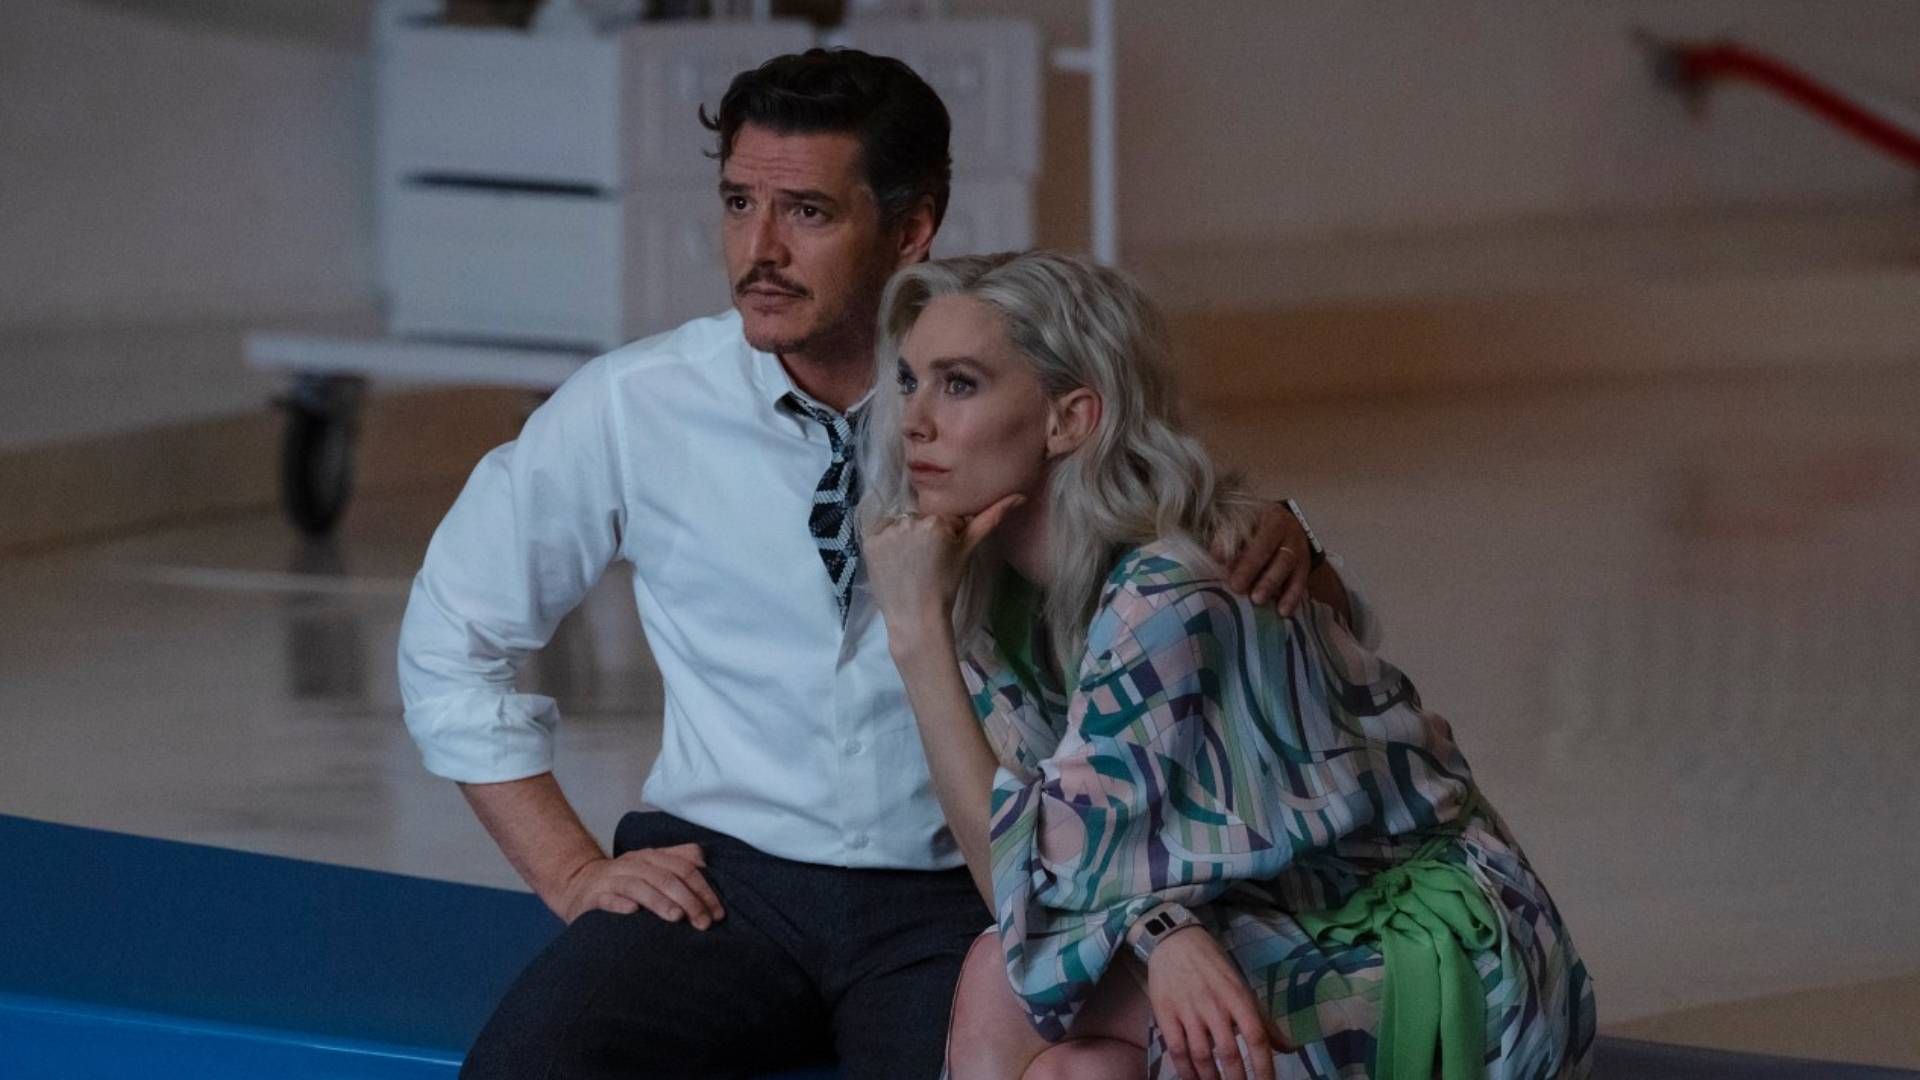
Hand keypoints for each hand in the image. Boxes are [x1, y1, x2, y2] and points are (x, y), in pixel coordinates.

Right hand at [555, 844, 724, 927]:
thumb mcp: (651, 867)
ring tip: (676, 917)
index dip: (703, 890)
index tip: (718, 913)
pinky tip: (632, 912)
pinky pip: (606, 898)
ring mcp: (612, 879)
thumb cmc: (624, 881)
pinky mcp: (593, 896)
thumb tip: (704, 860)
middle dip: (688, 900)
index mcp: (651, 857)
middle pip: (665, 878)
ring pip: (639, 886)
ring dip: (659, 901)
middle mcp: (633, 864)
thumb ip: (678, 861)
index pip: (684, 868)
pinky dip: (619, 904)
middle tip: (704, 923)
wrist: (577, 884)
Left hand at [865, 494, 1024, 648]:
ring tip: (910, 563)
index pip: (942, 517)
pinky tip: (894, 561)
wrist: (916, 616)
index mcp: (936, 520)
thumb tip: (1019, 496)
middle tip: (927, 562)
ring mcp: (886, 531)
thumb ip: (990, 519)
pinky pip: (880, 532)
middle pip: (921, 518)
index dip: (945, 536)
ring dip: (905, 537)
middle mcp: (910, 520)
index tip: (942, 557)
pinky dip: (886, 544)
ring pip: (901, 523)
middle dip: (925, 534)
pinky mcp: (869, 541)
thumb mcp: (968, 550)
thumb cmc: (946, 585)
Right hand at [1146, 927, 1290, 1079]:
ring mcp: (1188, 1010)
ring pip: (1201, 1055)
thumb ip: (1264, 1021)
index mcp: (1238, 997)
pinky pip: (1176, 1050)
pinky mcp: (1166, 1014)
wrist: (1174, 941)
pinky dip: (1185, 1071)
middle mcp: (1214, 1004)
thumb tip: (1289, 1049)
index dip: (1264, 1067)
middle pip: (1229, 1052)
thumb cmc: (1213, 966)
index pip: (1256, 1037)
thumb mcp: (1242, 987)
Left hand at [1214, 502, 1311, 614]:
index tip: (1217, 560)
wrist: (1287, 525)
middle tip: (1236, 586)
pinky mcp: (1305, 566)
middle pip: (1270, 548)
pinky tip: (1283, 611)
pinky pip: (1300, 581)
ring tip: (1257, 600)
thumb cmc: (1258, 526)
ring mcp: (1299, 548)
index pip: (1250, 529)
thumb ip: (1230, 537)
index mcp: (1269, 517)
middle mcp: (1287, 530)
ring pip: (1286, 564)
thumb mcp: (1244, 523)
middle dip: (1252, 568)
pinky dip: (1292, 597)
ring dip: (1271, 583)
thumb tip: (1216, 557)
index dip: (1234, 544)